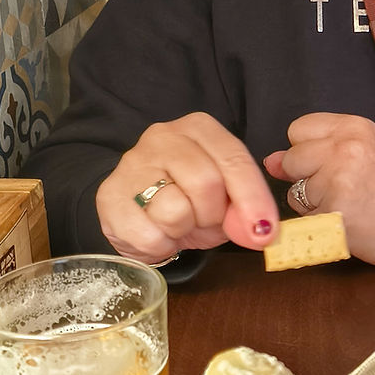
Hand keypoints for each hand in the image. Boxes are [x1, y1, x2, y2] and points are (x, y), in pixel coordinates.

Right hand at [96, 114, 279, 265]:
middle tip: (204, 221)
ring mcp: (132, 163)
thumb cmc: (189, 200)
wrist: (141, 213)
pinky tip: (157, 235)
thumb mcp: (226, 202)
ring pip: (174, 209)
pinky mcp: (109, 195)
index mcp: (199, 128)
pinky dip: (160, 246)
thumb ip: (246, 211)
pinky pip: (148, 234)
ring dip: (184, 229)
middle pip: (205, 182)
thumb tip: (260, 232)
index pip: (233, 159)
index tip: (265, 231)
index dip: (253, 198)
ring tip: (178, 224)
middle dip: (213, 215)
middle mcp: (163, 136)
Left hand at [264, 114, 374, 268]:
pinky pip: (305, 218)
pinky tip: (346, 220)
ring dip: (314, 204)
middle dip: (306, 177)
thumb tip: (270, 160)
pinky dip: (320, 223)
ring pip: (295, 192)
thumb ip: (315, 151)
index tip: (330, 163)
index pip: (298, 129)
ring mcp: (338, 180)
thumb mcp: (363, 154)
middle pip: (292, 159)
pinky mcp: (334, 211)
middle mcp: (345, 148)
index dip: (307, 150)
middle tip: (342, 187)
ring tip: (348, 204)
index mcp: (354, 128)